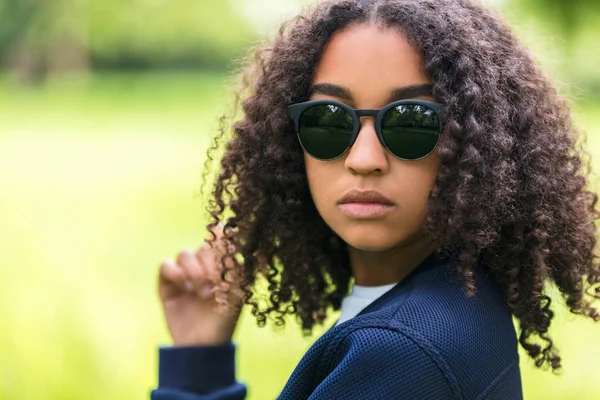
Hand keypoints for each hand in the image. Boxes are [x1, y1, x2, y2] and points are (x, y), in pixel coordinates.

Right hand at [157, 223, 244, 346]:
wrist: (202, 345)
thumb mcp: (235, 293)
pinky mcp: (167, 283)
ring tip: (201, 292)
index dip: (222, 238)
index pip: (221, 240)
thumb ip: (233, 268)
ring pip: (185, 253)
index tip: (225, 247)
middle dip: (209, 264)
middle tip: (213, 286)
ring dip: (194, 270)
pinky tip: (185, 288)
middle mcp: (204, 266)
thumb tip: (228, 243)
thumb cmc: (223, 320)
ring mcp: (185, 273)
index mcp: (223, 266)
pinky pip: (166, 265)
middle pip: (204, 246)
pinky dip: (175, 272)